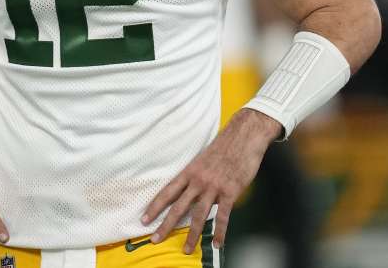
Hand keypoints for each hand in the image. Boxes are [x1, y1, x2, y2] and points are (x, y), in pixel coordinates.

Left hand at [142, 109, 280, 253]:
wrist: (243, 137)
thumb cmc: (223, 147)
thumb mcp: (203, 159)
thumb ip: (196, 177)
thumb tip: (191, 193)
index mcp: (189, 172)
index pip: (168, 192)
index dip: (155, 206)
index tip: (144, 218)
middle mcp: (198, 181)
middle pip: (178, 207)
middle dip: (165, 225)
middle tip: (155, 239)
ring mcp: (214, 187)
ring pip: (199, 215)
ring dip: (192, 234)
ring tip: (186, 249)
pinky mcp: (230, 192)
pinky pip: (224, 216)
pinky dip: (220, 232)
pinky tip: (217, 244)